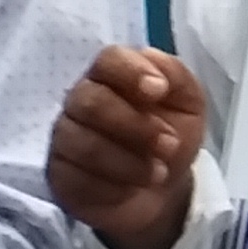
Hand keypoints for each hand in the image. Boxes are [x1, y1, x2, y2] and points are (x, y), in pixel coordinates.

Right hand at [49, 46, 207, 248]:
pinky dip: (115, 187)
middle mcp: (81, 101)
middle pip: (91, 102)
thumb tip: (156, 69)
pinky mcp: (59, 175)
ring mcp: (65, 138)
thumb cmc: (169, 134)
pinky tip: (133, 188)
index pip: (108, 60)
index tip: (159, 91)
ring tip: (159, 173)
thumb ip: (176, 76)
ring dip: (129, 162)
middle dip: (136, 126)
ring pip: (85, 145)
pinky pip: (78, 180)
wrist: (161, 187)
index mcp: (113, 76)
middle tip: (170, 145)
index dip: (131, 72)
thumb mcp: (187, 103)